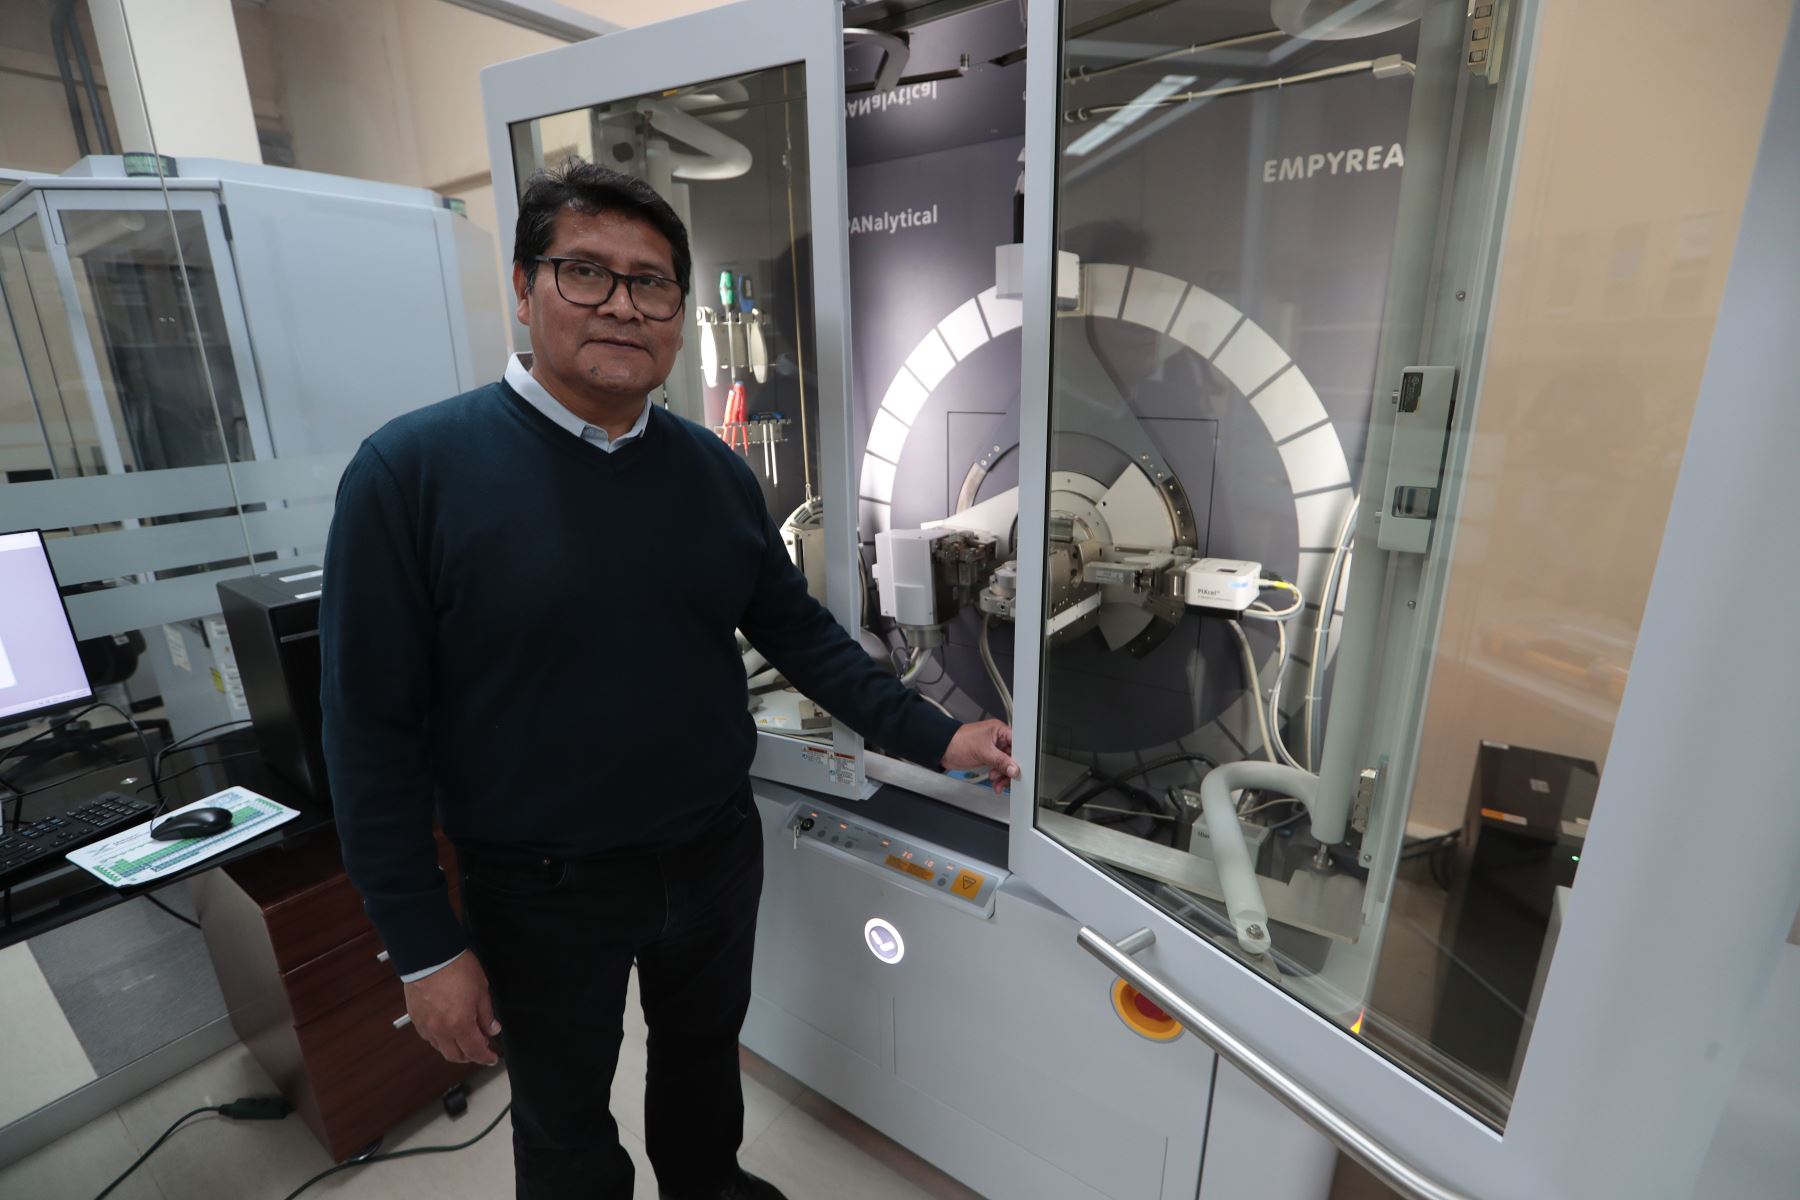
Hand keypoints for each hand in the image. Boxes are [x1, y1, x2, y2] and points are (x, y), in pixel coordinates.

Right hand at [403, 951, 500, 1065]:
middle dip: (470, 1056)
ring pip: (440, 1048)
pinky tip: (446, 1031)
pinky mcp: (415, 1018)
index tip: (492, 1057)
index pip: (475, 1051)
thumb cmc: (456, 968)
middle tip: (480, 1050)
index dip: (485, 1057)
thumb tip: (492, 1029)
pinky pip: (428, 1037)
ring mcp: (426, 1025)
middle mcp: (440, 1030)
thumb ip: (486, 1014)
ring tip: (464, 1040)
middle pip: (455, 1056)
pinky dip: (439, 1039)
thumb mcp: (482, 989)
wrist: (430, 955)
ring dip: (454, 1049)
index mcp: (460, 1024)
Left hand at [942, 719, 1019, 792]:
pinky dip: (997, 777)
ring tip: (997, 781)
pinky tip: (995, 782)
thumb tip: (1014, 769)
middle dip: (1009, 769)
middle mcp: (997, 739)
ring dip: (1002, 775)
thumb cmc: (959, 741)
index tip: (1019, 768)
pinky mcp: (987, 758)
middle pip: (1012, 756)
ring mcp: (992, 749)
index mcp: (999, 730)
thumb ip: (1001, 761)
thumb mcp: (984, 752)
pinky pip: (997, 768)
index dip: (1019, 757)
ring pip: (1005, 765)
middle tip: (1007, 777)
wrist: (943, 750)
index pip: (1017, 743)